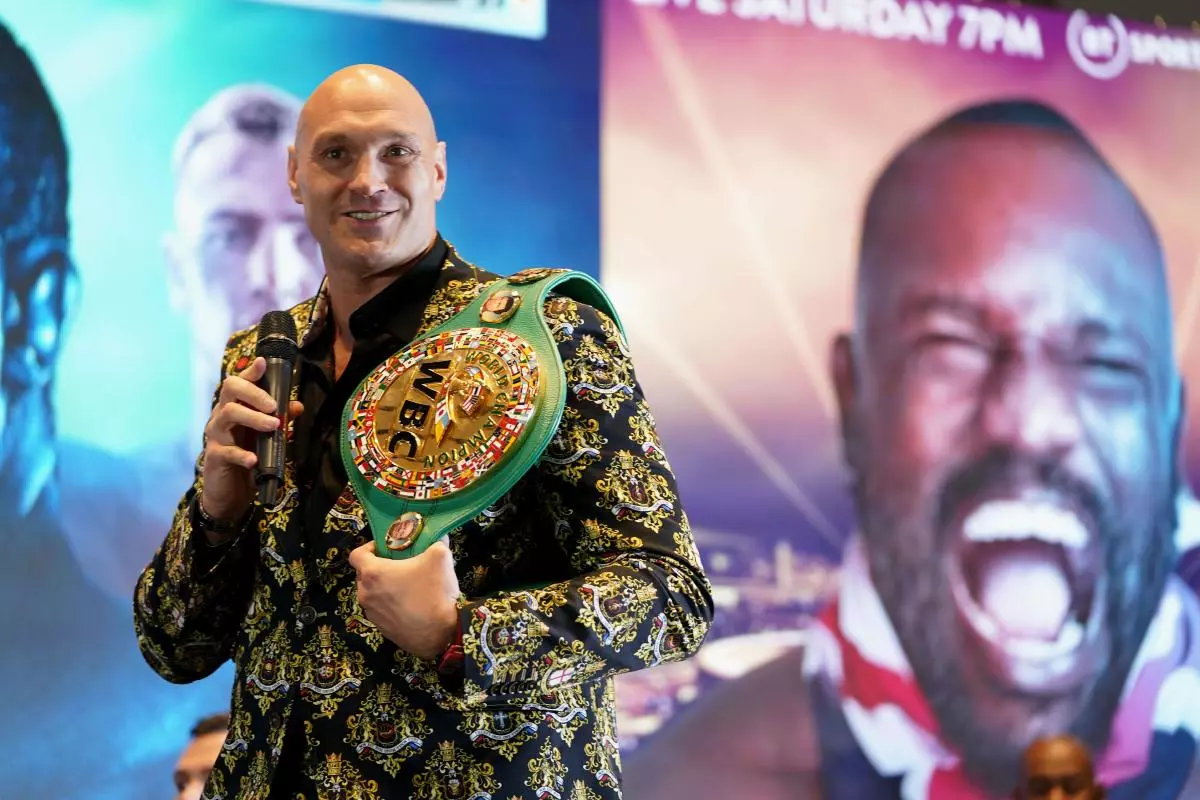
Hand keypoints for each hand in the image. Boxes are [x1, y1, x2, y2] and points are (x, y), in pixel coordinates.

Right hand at [200, 356, 303, 540]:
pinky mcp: (214, 457)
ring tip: (273, 426)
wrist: (230, 492)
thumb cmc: (248, 457)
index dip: (250, 372)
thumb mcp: (266, 438)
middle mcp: (222, 416)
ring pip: (228, 414)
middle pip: (230, 390)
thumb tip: (298, 405)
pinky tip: (253, 459)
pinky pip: (226, 451)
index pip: (239, 382)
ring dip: (253, 418)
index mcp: (235, 407)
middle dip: (254, 393)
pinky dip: (242, 454)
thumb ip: (280, 420)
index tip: (263, 363)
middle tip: (274, 406)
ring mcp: (216, 436)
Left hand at [349, 537, 460, 659]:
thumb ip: (435, 542)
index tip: (385, 548)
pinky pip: (381, 611)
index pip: (356, 555)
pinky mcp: (381, 630)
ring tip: (407, 587)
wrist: (442, 634)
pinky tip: (411, 606)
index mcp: (373, 573)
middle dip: (378, 568)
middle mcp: (366, 594)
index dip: (368, 547)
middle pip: (364, 575)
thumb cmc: (435, 591)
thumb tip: (438, 536)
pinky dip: (390, 606)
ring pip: (372, 594)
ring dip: (384, 588)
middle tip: (400, 566)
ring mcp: (372, 614)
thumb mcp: (440, 556)